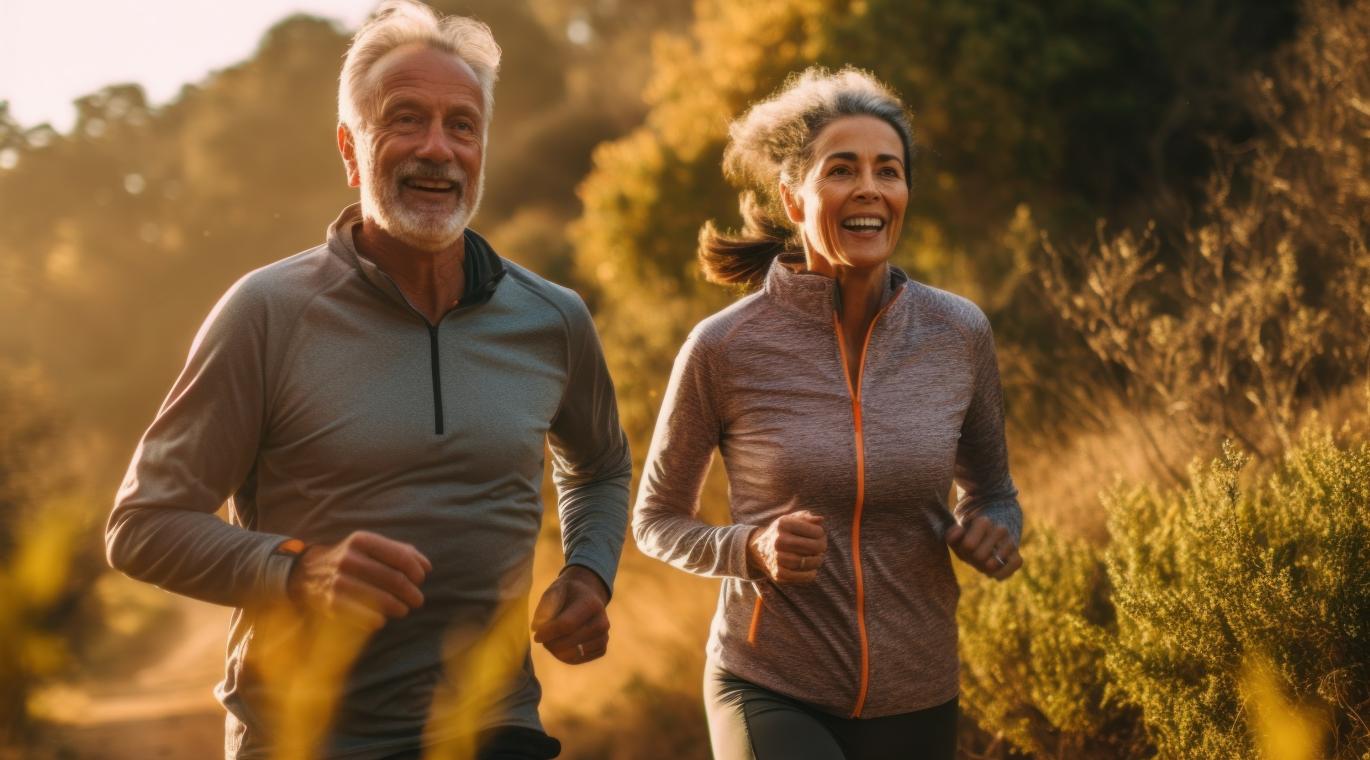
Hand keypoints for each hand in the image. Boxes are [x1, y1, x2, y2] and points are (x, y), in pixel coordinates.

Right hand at [286, 530, 431, 629]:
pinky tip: (382, 619)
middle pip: (395, 580)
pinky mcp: (332, 603)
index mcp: (362, 541)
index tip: (420, 580)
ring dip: (400, 608)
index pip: (401, 557)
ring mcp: (339, 581)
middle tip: (417, 600)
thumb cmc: (351, 559)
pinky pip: (365, 616)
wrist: (307, 573)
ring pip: (383, 599)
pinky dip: (379, 620)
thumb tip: (427, 567)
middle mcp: (349, 559)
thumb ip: (401, 552)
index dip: (416, 571)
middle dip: (412, 593)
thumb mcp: (370, 547)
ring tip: (403, 609)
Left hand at [530, 565, 609, 664]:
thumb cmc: (568, 594)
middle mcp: (602, 622)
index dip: (549, 632)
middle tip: (542, 639)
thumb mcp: (555, 591)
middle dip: (551, 643)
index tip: (536, 635)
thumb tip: (537, 627)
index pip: (567, 624)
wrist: (588, 597)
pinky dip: (565, 657)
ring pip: (575, 654)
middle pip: (571, 641)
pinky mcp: (602, 648)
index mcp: (590, 603)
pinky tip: (560, 647)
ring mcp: (604, 636)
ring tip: (551, 641)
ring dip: (557, 651)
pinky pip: (579, 660)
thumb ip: (545, 607)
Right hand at [746, 510, 826, 583]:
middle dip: (822, 548)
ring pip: (808, 562)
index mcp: (784, 524)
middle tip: (821, 548)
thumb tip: (820, 519)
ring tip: (817, 557)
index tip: (819, 535)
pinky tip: (811, 569)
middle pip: (814, 547)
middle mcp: (779, 541)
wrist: (759, 549)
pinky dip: (811, 574)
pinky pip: (803, 577)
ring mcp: (777, 558)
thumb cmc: (782, 532)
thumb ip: (807, 518)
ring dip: (817, 561)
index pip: (816, 531)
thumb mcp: (791, 520)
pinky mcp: (778, 574)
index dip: (822, 534)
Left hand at [945, 516, 1020, 580]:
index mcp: (983, 522)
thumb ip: (952, 534)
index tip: (966, 546)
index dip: (964, 550)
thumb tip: (960, 531)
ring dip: (984, 568)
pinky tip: (992, 573)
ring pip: (993, 564)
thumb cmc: (970, 537)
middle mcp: (1000, 530)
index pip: (969, 545)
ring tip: (982, 561)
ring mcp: (1011, 542)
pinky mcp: (1017, 555)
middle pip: (979, 557)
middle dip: (974, 559)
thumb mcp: (958, 534)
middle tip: (974, 556)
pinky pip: (1012, 567)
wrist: (992, 534)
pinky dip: (1001, 574)